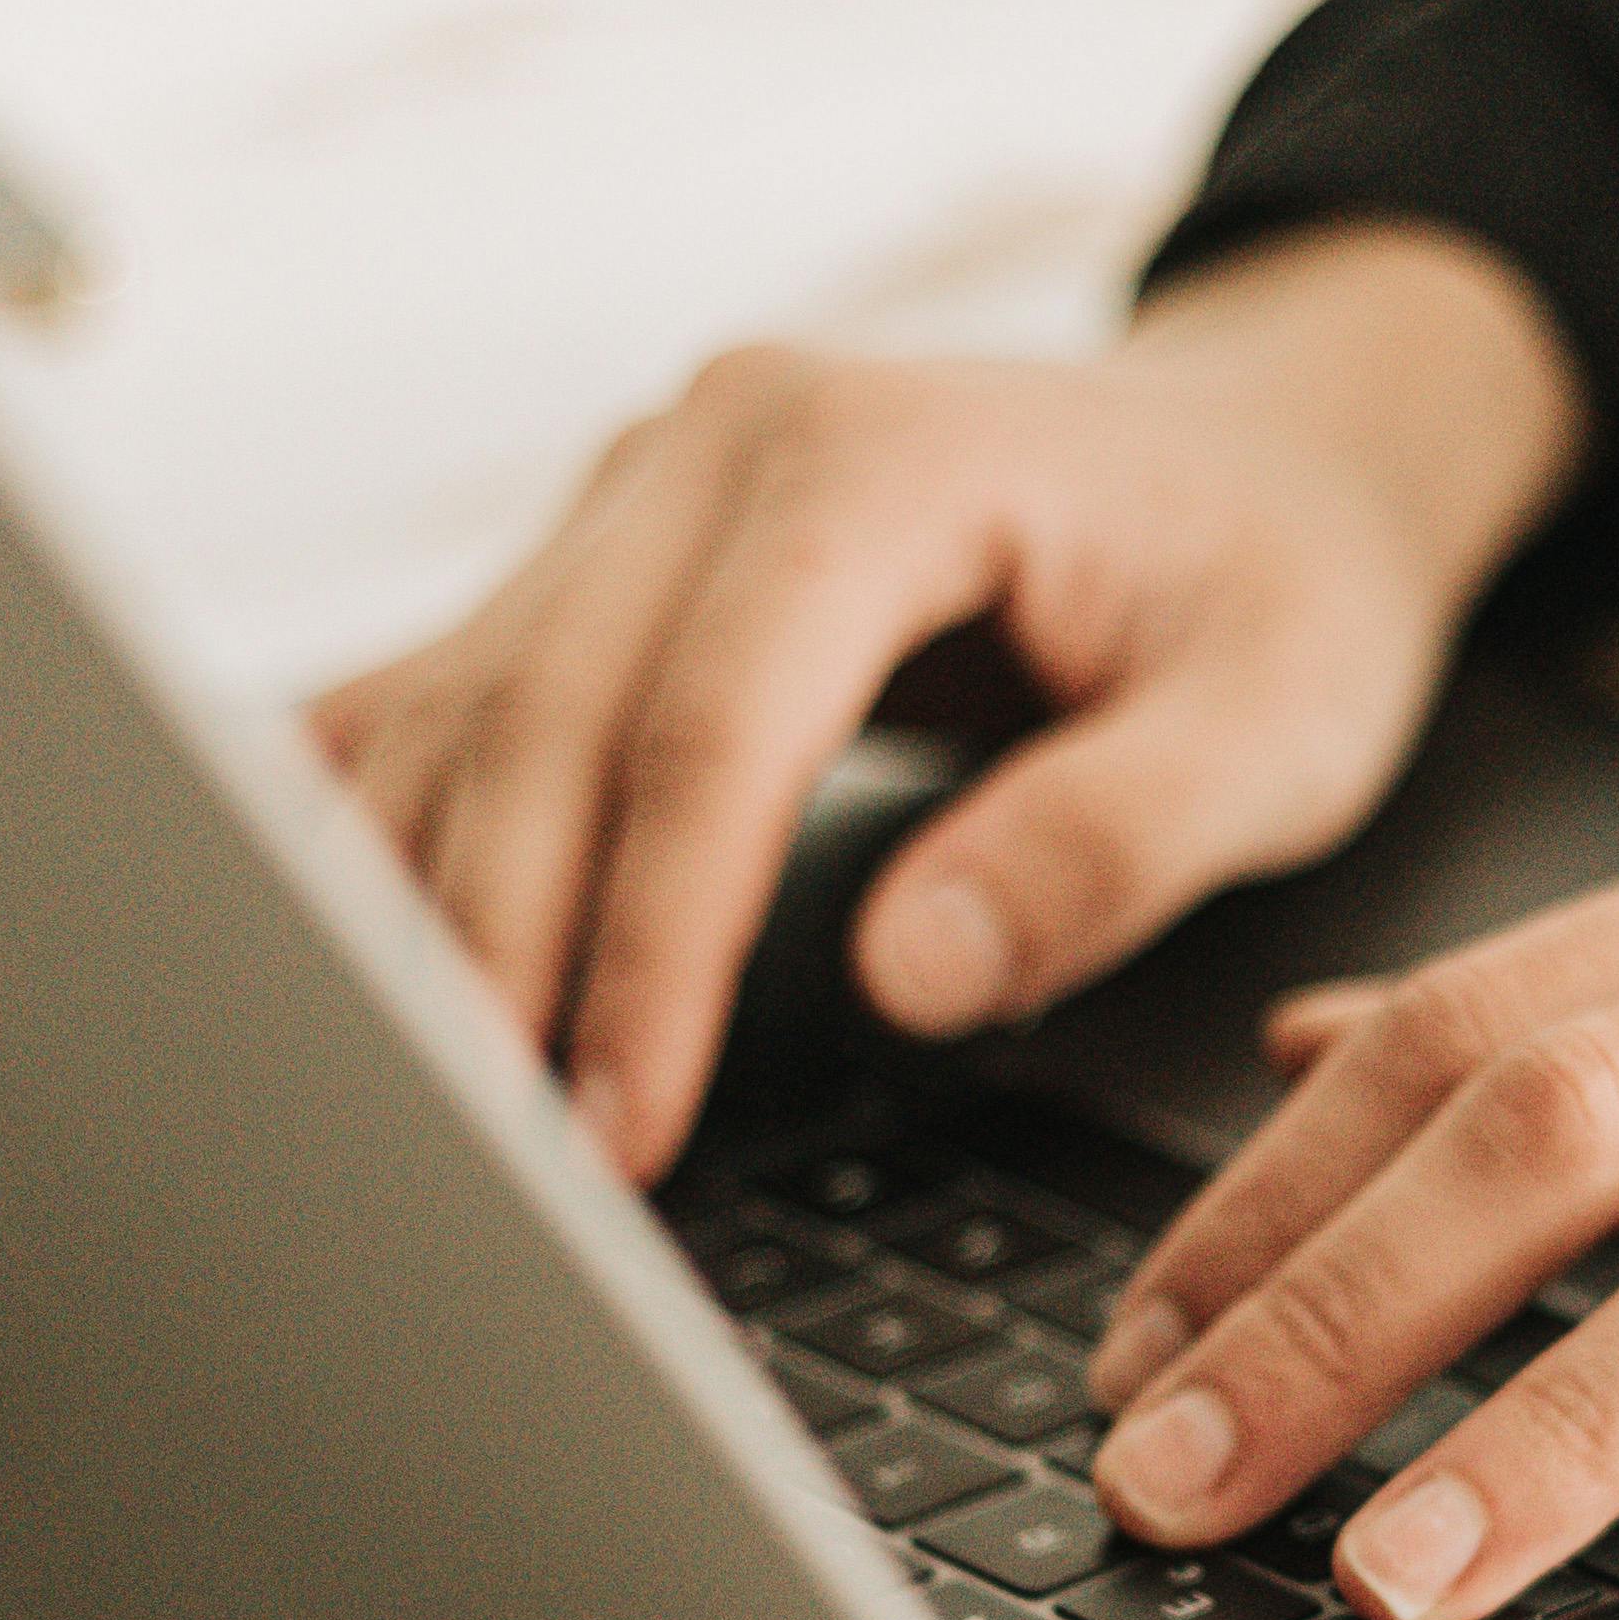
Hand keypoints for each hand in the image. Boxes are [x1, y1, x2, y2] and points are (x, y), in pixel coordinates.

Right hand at [311, 225, 1589, 1177]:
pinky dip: (381, 842)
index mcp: (880, 455)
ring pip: (451, 712)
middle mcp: (714, 444)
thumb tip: (907, 974)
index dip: (651, 941)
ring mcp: (630, 496)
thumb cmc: (1277, 584)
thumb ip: (1112, 842)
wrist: (1259, 456)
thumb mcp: (1279, 721)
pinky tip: (339, 982)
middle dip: (496, 960)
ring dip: (407, 918)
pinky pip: (439, 701)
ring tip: (412, 1121)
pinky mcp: (591, 563)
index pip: (712, 725)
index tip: (623, 1129)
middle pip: (539, 717)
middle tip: (490, 1175)